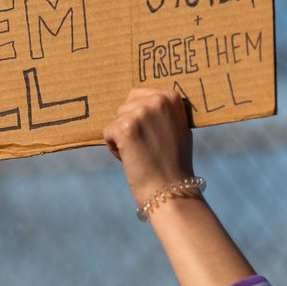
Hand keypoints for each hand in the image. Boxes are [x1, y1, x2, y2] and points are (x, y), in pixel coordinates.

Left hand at [103, 88, 195, 204]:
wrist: (170, 190)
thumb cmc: (174, 163)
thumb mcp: (178, 128)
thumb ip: (164, 112)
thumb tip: (144, 102)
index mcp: (172, 97)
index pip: (138, 95)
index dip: (140, 118)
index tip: (154, 136)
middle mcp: (157, 100)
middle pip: (125, 107)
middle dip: (130, 126)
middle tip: (147, 147)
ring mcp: (141, 112)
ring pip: (116, 120)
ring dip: (122, 137)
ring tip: (141, 153)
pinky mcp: (124, 127)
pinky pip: (108, 133)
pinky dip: (115, 148)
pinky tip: (132, 159)